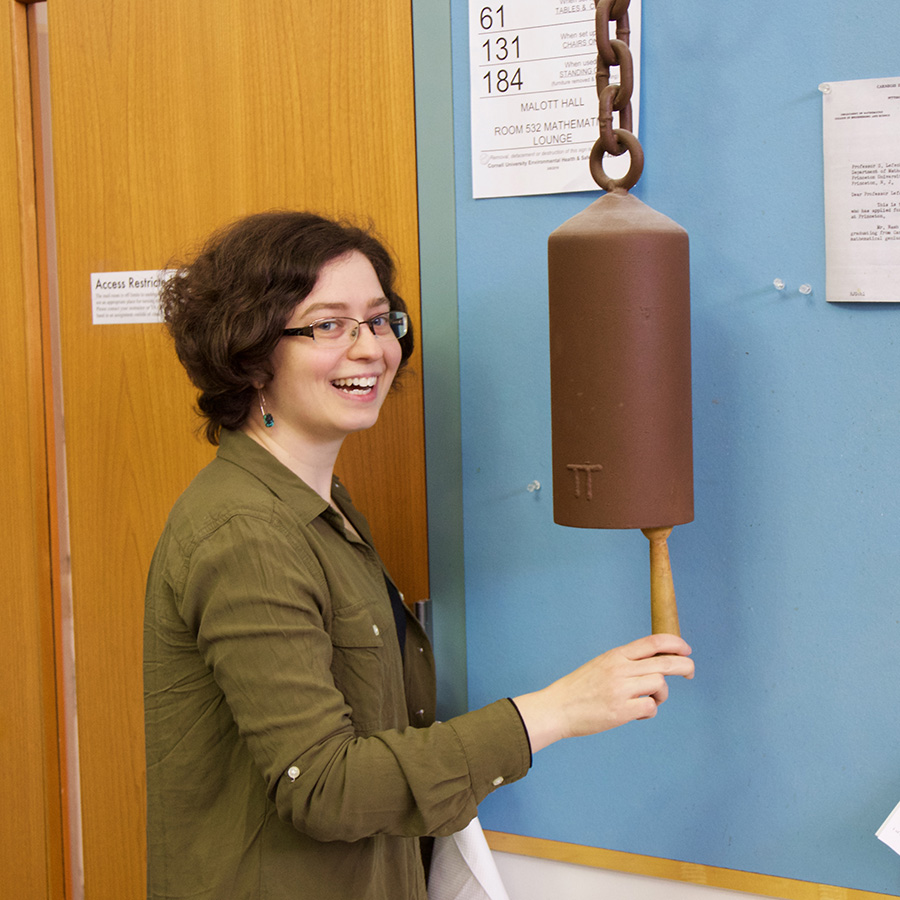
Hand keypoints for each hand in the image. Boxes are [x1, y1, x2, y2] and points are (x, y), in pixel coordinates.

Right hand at [512, 633, 693, 752]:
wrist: (557, 708)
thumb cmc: (580, 688)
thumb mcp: (602, 665)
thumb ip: (626, 663)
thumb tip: (657, 666)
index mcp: (615, 655)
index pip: (652, 642)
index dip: (675, 643)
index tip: (686, 649)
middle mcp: (620, 669)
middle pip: (664, 663)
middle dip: (684, 666)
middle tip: (690, 672)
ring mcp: (620, 690)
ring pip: (660, 685)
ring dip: (662, 694)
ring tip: (651, 701)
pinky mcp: (621, 711)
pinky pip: (650, 708)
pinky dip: (650, 711)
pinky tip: (639, 713)